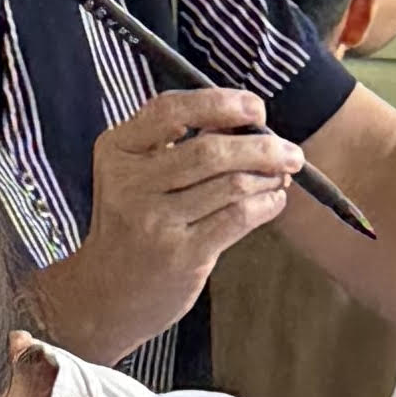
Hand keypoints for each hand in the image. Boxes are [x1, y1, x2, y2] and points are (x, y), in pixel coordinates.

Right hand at [58, 85, 303, 351]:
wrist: (106, 293)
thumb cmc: (133, 223)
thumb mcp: (136, 174)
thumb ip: (178, 142)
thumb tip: (247, 120)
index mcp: (117, 150)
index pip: (171, 111)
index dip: (220, 103)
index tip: (255, 108)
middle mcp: (130, 183)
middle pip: (210, 151)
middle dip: (262, 147)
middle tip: (289, 151)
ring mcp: (154, 221)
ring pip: (231, 185)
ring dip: (268, 176)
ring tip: (282, 175)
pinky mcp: (181, 255)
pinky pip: (238, 217)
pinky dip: (266, 204)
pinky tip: (273, 200)